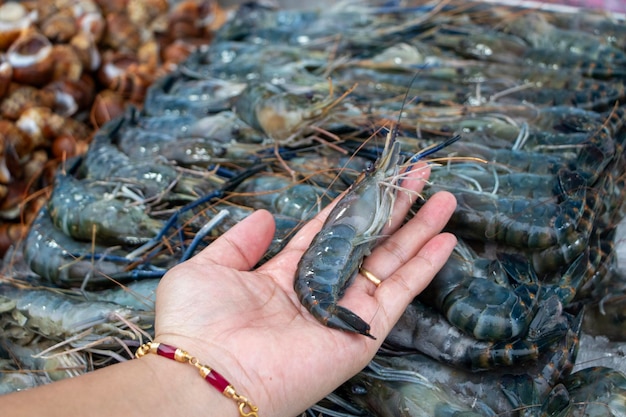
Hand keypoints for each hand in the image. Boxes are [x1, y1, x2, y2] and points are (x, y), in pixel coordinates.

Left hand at [154, 165, 456, 415]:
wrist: (209, 374)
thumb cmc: (198, 323)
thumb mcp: (210, 268)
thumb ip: (240, 242)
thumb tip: (265, 216)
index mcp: (284, 276)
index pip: (327, 232)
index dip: (351, 205)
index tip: (373, 180)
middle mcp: (319, 290)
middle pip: (366, 240)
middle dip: (394, 207)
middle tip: (420, 176)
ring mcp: (344, 310)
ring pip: (390, 261)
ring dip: (418, 229)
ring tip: (444, 198)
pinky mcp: (362, 331)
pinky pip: (399, 293)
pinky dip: (424, 267)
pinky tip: (444, 239)